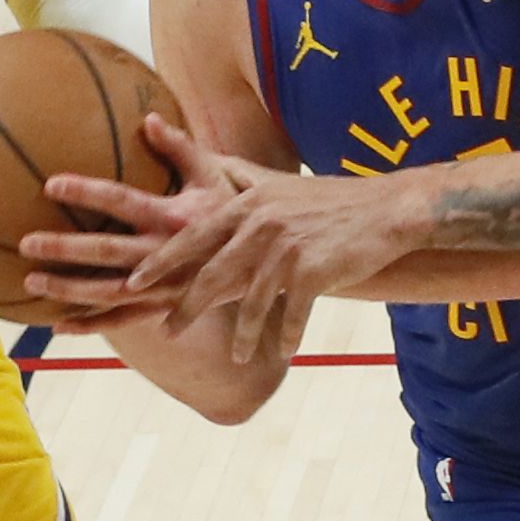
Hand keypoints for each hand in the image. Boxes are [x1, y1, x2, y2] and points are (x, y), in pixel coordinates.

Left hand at [15, 114, 254, 333]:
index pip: (123, 200)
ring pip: (110, 292)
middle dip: (65, 249)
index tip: (51, 183)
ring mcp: (167, 286)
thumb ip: (181, 148)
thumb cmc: (244, 210)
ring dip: (69, 289)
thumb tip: (147, 119)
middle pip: (108, 252)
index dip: (88, 191)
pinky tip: (58, 325)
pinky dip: (92, 325)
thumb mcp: (219, 175)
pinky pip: (126, 321)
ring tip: (31, 282)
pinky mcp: (169, 309)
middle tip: (26, 243)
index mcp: (176, 217)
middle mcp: (168, 254)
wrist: (278, 263)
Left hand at [126, 163, 421, 363]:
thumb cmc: (328, 199)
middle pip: (212, 275)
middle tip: (167, 331)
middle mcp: (261, 226)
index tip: (133, 281)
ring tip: (239, 356)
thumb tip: (203, 163)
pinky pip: (291, 315)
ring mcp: (286, 250)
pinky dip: (287, 336)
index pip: (193, 236)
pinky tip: (285, 352)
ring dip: (244, 336)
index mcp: (248, 205)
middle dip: (186, 307)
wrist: (386, 209)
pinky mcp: (313, 272)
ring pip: (252, 304)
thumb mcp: (277, 182)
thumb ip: (236, 177)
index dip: (161, 261)